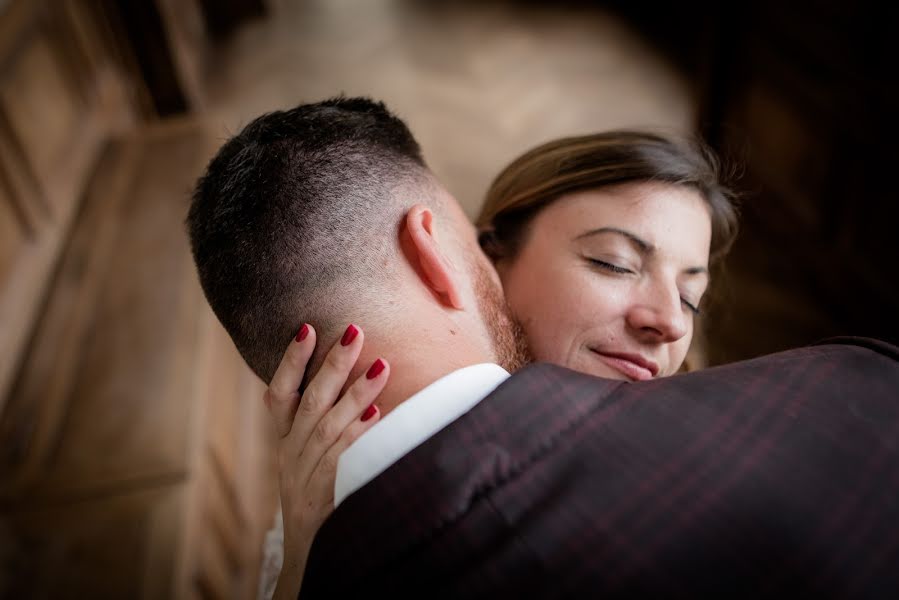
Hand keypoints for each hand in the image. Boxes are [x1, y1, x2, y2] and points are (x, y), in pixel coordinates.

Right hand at [265, 323, 388, 598]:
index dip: (290, 362)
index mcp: (287, 443)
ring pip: (330, 425)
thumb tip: (353, 388)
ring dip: (356, 394)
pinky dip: (358, 435)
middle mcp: (293, 454)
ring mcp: (307, 474)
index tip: (306, 328)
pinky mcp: (326, 492)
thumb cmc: (319, 500)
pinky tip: (377, 415)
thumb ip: (322, 427)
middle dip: (332, 364)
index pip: (279, 395)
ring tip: (382, 367)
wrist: (312, 557)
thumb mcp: (308, 462)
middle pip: (310, 401)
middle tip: (355, 331)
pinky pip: (343, 458)